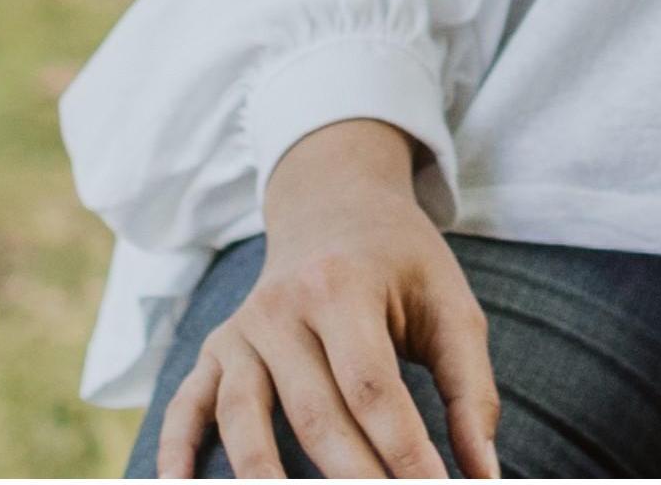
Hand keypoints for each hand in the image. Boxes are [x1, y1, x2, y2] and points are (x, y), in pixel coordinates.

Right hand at [157, 122, 494, 482]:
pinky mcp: (214, 350)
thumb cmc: (400, 263)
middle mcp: (282, 306)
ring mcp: (241, 330)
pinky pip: (186, 406)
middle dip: (352, 480)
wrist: (332, 202)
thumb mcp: (448, 303)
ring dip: (267, 481)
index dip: (404, 453)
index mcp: (344, 286)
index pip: (372, 388)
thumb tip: (485, 474)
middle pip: (314, 414)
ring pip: (245, 420)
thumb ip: (471, 388)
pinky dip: (176, 452)